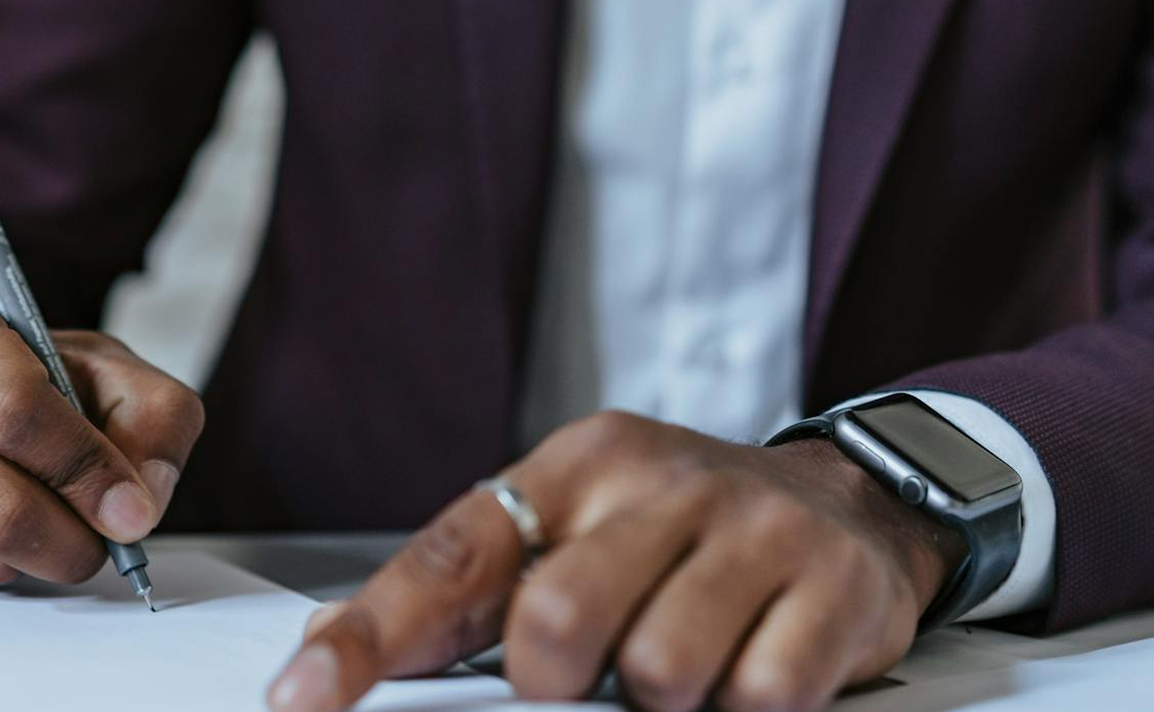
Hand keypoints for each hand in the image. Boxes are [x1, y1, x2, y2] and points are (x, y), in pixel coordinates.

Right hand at [0, 291, 203, 589]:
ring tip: (30, 516)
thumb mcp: (108, 375)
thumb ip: (154, 421)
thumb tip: (137, 509)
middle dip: (71, 543)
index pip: (19, 415)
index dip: (88, 475)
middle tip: (96, 542)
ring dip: (26, 560)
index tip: (129, 513)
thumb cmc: (27, 382)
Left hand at [268, 411, 965, 711]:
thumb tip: (331, 642)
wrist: (850, 498)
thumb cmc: (687, 528)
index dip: (370, 635)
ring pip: (660, 671)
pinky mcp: (832, 587)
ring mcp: (754, 530)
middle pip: (558, 621)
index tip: (303, 699)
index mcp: (579, 465)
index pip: (452, 555)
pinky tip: (753, 664)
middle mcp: (662, 484)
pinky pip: (761, 697)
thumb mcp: (580, 522)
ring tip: (687, 659)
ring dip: (661, 698)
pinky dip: (744, 707)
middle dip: (558, 681)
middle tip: (593, 674)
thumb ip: (478, 584)